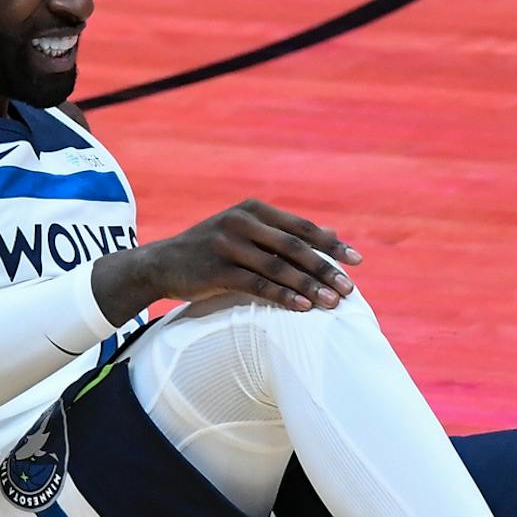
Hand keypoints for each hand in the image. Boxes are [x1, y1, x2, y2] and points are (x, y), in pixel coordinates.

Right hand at [118, 199, 362, 314]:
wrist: (160, 263)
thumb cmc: (211, 251)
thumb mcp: (244, 232)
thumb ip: (280, 234)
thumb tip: (331, 236)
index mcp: (254, 209)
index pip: (301, 227)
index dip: (331, 245)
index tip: (356, 261)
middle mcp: (242, 221)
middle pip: (295, 247)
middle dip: (326, 268)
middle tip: (349, 288)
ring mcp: (228, 244)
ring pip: (279, 267)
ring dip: (309, 286)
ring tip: (332, 303)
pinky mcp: (217, 269)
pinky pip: (257, 284)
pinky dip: (283, 296)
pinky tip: (302, 307)